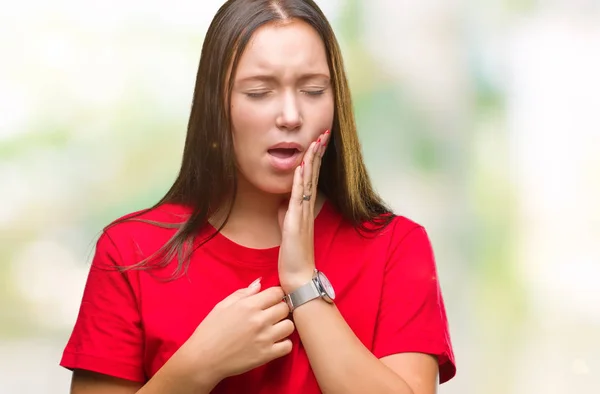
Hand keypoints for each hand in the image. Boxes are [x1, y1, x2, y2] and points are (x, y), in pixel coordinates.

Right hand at [175, 279, 293, 387]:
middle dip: (280, 308)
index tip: (272, 300)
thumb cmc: (210, 330)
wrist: (203, 359)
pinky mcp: (266, 355)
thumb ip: (243, 293)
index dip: (276, 295)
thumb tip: (259, 283)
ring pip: (289, 326)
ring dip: (283, 326)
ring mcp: (264, 338)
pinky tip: (274, 342)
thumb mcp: (222, 306)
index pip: (277, 292)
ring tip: (274, 328)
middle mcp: (259, 320)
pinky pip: (287, 346)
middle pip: (285, 308)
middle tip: (272, 314)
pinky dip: (284, 344)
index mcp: (248, 305)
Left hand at [278, 130, 330, 292]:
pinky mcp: (296, 222)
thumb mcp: (287, 225)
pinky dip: (299, 181)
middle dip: (317, 152)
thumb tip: (284, 199)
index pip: (312, 176)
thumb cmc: (293, 251)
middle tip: (323, 132)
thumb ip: (287, 209)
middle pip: (314, 174)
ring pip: (308, 181)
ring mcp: (303, 213)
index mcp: (305, 206)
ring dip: (311, 161)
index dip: (315, 158)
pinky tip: (301, 167)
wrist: (298, 273)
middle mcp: (307, 206)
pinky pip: (298, 197)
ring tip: (315, 142)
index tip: (319, 140)